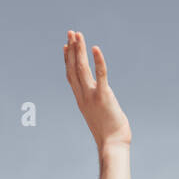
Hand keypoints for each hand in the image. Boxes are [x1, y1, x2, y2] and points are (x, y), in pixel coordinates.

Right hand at [63, 30, 131, 149]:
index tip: (66, 46)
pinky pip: (101, 75)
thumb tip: (103, 103)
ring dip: (80, 50)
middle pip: (74, 68)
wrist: (112, 145)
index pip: (71, 76)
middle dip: (72, 49)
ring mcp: (92, 96)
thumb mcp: (99, 117)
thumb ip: (98, 106)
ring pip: (82, 68)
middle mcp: (83, 96)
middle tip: (71, 33)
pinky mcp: (104, 97)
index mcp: (81, 100)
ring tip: (78, 35)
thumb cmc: (110, 135)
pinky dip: (98, 61)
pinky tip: (95, 48)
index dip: (68, 60)